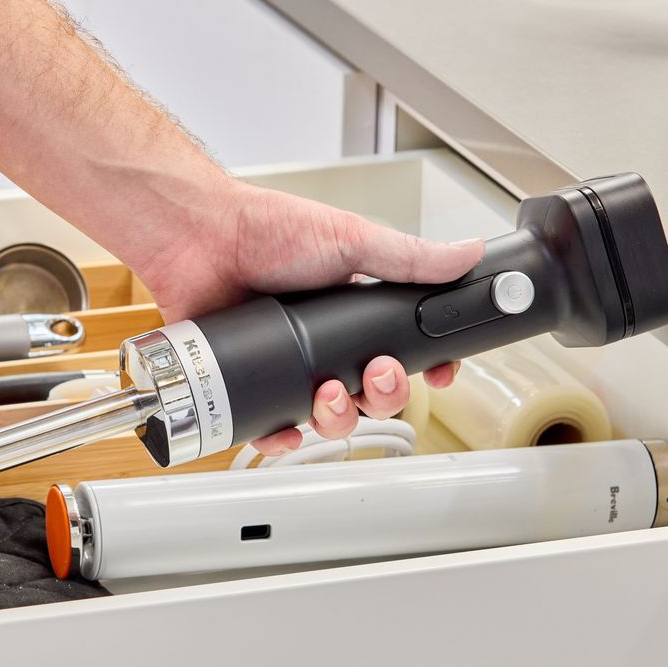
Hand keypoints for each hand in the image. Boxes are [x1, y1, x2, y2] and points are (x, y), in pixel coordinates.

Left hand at [136, 183, 483, 454]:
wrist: (201, 237)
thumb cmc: (268, 230)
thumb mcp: (352, 239)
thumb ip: (410, 256)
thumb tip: (466, 254)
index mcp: (355, 311)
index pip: (405, 351)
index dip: (426, 370)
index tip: (439, 375)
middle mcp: (325, 342)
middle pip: (374, 395)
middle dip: (386, 395)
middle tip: (377, 373)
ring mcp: (288, 364)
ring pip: (329, 417)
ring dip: (339, 418)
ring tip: (329, 393)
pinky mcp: (251, 382)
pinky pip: (273, 426)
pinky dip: (282, 436)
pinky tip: (287, 428)